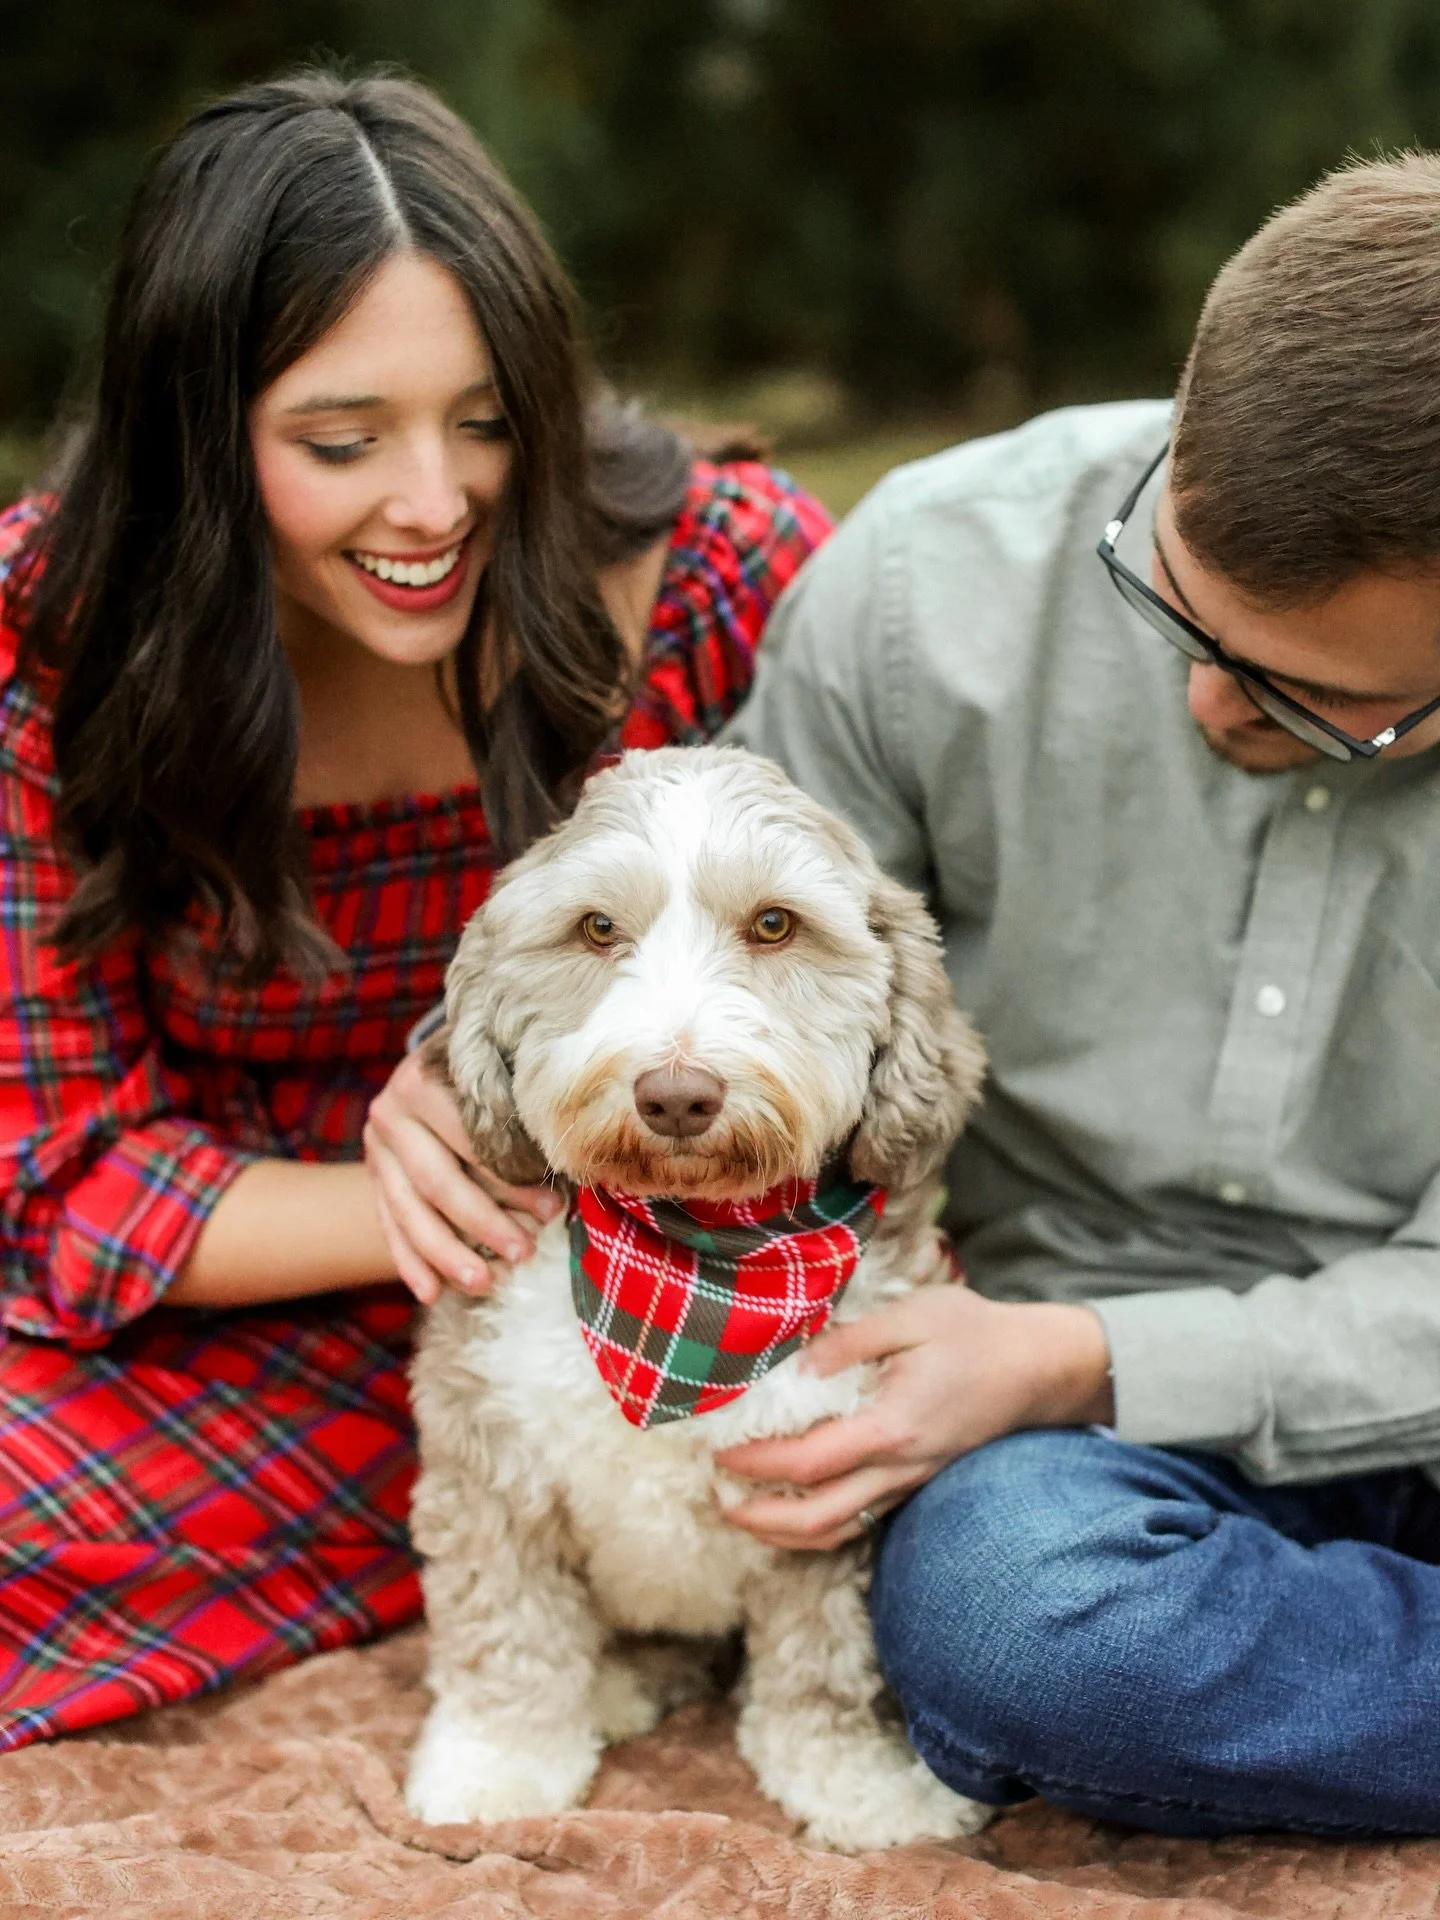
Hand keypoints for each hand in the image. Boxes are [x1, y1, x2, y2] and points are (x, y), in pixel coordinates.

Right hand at [364, 1046, 561, 1304]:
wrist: (436, 1061)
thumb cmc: (489, 1067)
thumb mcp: (503, 1069)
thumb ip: (521, 1108)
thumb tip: (568, 1172)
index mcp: (423, 1080)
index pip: (471, 1141)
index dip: (513, 1179)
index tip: (554, 1210)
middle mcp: (390, 1113)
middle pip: (438, 1182)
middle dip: (483, 1224)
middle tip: (524, 1254)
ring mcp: (376, 1148)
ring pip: (409, 1212)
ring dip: (446, 1254)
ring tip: (483, 1284)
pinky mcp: (373, 1175)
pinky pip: (389, 1225)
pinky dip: (410, 1262)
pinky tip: (431, 1294)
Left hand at [713, 1285, 1112, 1550]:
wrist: (1038, 1366)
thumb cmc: (974, 1333)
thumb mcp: (910, 1317)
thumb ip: (848, 1342)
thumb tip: (796, 1367)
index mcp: (892, 1427)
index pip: (808, 1464)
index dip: (756, 1464)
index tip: (719, 1453)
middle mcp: (899, 1467)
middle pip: (818, 1521)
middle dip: (760, 1519)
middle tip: (718, 1500)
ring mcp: (910, 1480)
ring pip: (840, 1530)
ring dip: (786, 1533)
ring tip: (745, 1514)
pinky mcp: (917, 1480)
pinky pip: (862, 1517)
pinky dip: (820, 1522)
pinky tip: (796, 1503)